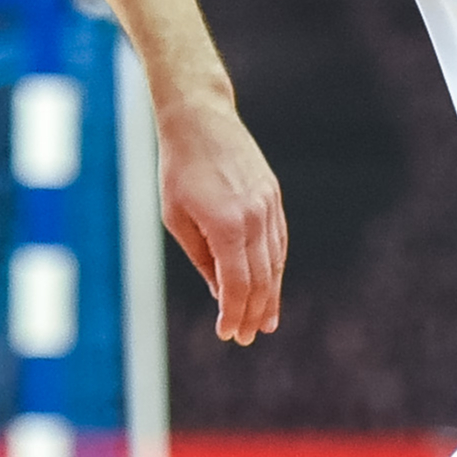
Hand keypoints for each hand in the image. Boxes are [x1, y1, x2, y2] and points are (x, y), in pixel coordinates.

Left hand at [158, 97, 287, 344]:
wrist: (201, 119)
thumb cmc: (178, 170)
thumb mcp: (177, 219)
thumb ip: (202, 258)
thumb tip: (221, 292)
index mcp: (227, 225)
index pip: (238, 284)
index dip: (235, 314)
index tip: (229, 335)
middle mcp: (254, 217)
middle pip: (261, 278)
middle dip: (255, 312)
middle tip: (248, 337)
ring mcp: (268, 205)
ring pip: (275, 261)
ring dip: (271, 295)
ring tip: (266, 321)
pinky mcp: (273, 195)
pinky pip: (278, 240)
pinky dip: (275, 267)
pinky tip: (270, 284)